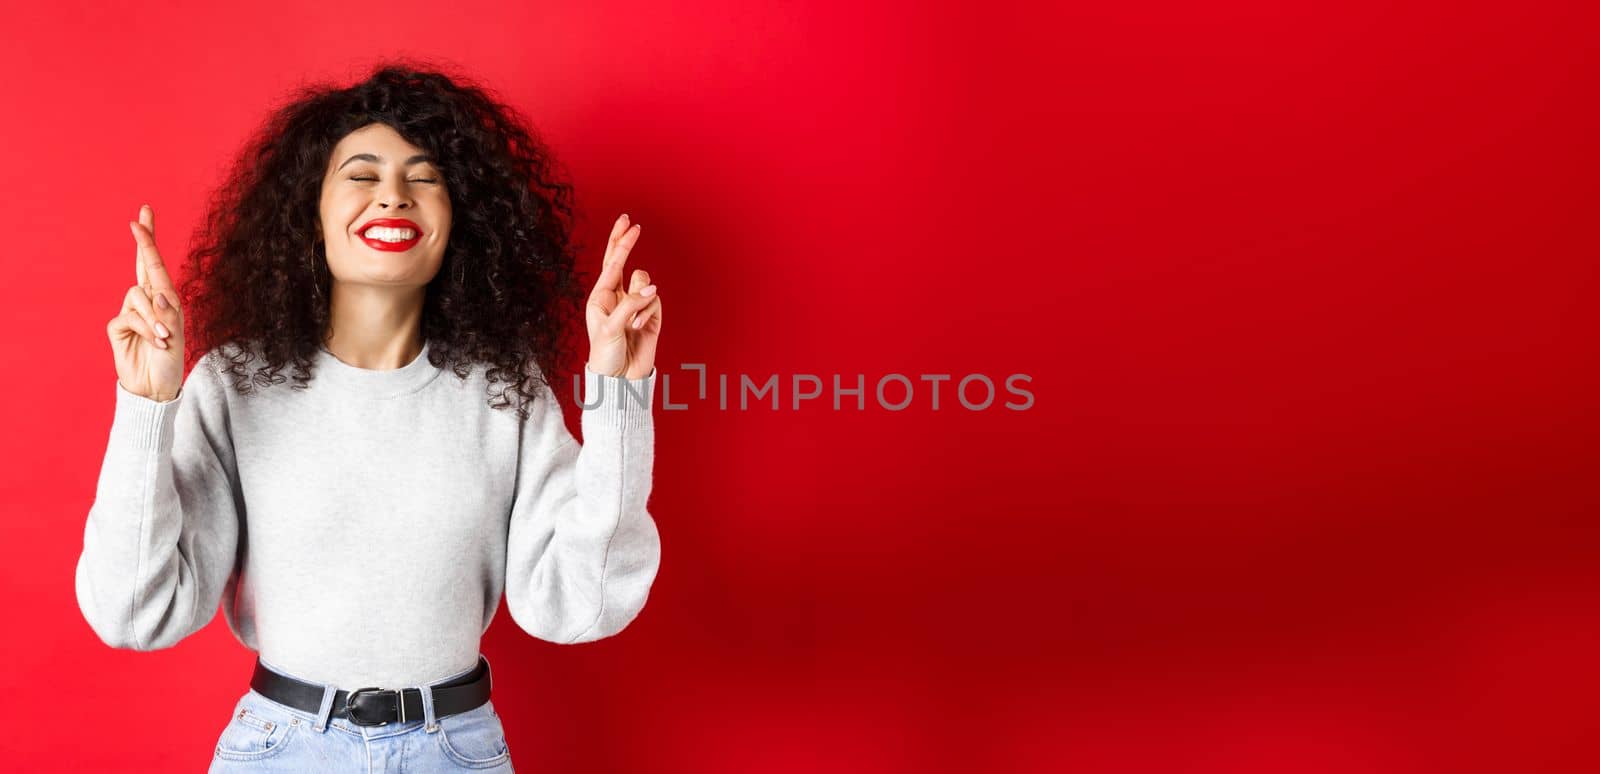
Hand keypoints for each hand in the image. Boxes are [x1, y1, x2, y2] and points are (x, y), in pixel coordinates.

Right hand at [108, 205, 185, 401]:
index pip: (155, 266)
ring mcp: (131, 312)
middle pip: (142, 264)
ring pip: (138, 296)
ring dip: (153, 316)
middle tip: (141, 214)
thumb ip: (168, 314)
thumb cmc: (169, 361)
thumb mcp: (176, 336)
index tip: (142, 217)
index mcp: (166, 299)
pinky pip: (129, 316)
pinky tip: (154, 341)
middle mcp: (148, 301)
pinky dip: (144, 327)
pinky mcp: (117, 326)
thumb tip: (157, 294)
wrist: (155, 386)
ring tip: (163, 336)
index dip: (148, 241)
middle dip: (144, 239)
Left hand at [585, 213, 661, 378]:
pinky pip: (655, 301)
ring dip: (640, 300)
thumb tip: (652, 288)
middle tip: (631, 224)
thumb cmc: (606, 355)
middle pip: (623, 262)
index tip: (630, 224)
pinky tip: (640, 329)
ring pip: (645, 283)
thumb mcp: (611, 328)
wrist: (620, 380)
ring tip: (632, 323)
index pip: (611, 263)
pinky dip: (648, 314)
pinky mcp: (651, 316)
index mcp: (601, 297)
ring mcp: (635, 305)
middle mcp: (617, 297)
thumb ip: (630, 304)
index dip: (620, 242)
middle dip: (626, 243)